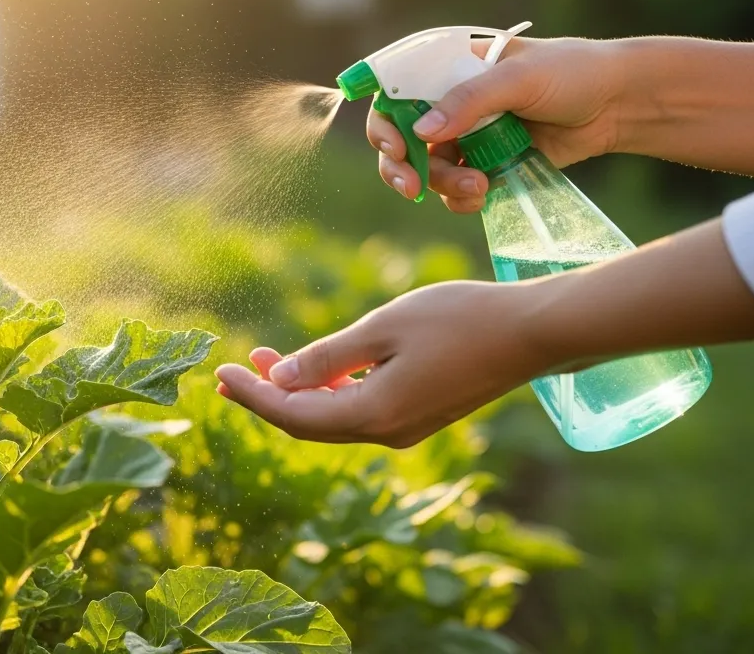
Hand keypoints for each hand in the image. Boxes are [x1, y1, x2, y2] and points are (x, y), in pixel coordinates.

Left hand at [214, 280, 555, 447]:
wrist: (532, 332)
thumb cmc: (458, 320)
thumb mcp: (382, 328)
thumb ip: (329, 357)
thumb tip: (282, 378)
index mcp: (374, 416)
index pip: (294, 416)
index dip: (254, 397)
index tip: (221, 374)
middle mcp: (387, 433)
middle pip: (309, 425)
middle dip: (268, 397)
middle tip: (232, 371)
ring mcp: (406, 428)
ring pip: (334, 419)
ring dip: (298, 392)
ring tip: (266, 359)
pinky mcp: (420, 414)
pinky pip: (359, 411)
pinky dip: (329, 392)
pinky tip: (316, 368)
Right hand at [371, 37, 626, 212]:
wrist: (620, 104)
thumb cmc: (573, 73)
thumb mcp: (519, 77)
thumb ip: (469, 101)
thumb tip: (421, 133)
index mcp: (448, 68)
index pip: (395, 91)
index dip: (384, 120)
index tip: (395, 146)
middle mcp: (449, 102)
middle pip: (400, 137)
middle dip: (400, 165)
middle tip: (411, 187)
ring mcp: (467, 135)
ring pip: (427, 168)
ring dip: (441, 184)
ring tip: (477, 187)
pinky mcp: (486, 164)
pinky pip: (454, 188)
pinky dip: (460, 198)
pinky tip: (482, 195)